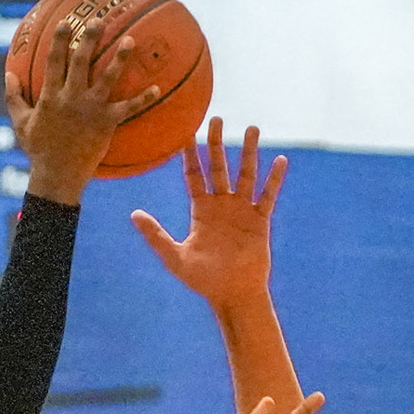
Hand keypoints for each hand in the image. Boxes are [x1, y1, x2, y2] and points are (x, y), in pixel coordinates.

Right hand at [7, 21, 160, 205]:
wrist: (57, 177)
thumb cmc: (38, 151)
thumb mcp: (21, 124)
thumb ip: (13, 97)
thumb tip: (8, 74)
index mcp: (51, 96)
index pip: (54, 60)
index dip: (61, 40)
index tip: (67, 22)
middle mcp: (71, 98)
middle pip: (81, 61)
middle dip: (89, 38)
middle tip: (99, 19)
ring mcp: (90, 110)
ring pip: (107, 79)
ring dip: (120, 59)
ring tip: (131, 40)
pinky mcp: (106, 124)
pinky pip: (128, 110)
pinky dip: (143, 100)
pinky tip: (157, 88)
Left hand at [131, 119, 285, 309]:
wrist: (232, 295)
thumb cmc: (203, 281)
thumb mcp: (175, 257)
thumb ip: (156, 235)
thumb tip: (133, 214)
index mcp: (201, 210)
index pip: (194, 175)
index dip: (190, 154)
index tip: (187, 131)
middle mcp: (221, 205)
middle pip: (219, 167)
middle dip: (217, 143)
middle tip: (216, 118)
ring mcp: (241, 211)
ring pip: (245, 174)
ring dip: (249, 152)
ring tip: (252, 128)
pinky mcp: (259, 221)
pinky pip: (267, 196)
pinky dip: (274, 179)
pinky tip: (280, 160)